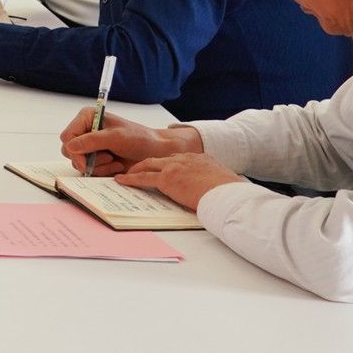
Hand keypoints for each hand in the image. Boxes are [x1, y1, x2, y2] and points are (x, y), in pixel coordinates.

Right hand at [59, 110, 202, 175]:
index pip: (68, 136)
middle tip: (106, 158)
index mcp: (87, 118)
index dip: (75, 149)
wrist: (155, 152)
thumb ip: (91, 141)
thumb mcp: (115, 137)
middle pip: (69, 151)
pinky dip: (102, 171)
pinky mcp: (96, 160)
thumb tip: (70, 146)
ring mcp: (90, 147)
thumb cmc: (139, 138)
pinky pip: (89, 171)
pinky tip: (116, 165)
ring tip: (114, 160)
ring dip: (97, 166)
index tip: (86, 160)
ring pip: (78, 163)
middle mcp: (85, 132)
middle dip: (87, 159)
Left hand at [118, 153, 244, 209]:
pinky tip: (122, 180)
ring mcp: (174, 167)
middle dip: (148, 163)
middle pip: (160, 158)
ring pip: (149, 165)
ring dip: (136, 169)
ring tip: (126, 173)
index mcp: (199, 159)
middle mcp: (184, 159)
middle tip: (137, 167)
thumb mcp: (223, 181)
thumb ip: (212, 181)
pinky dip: (131, 179)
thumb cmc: (230, 192)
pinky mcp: (167, 179)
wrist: (228, 194)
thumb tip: (214, 191)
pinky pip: (143, 178)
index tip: (162, 167)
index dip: (167, 164)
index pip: (178, 159)